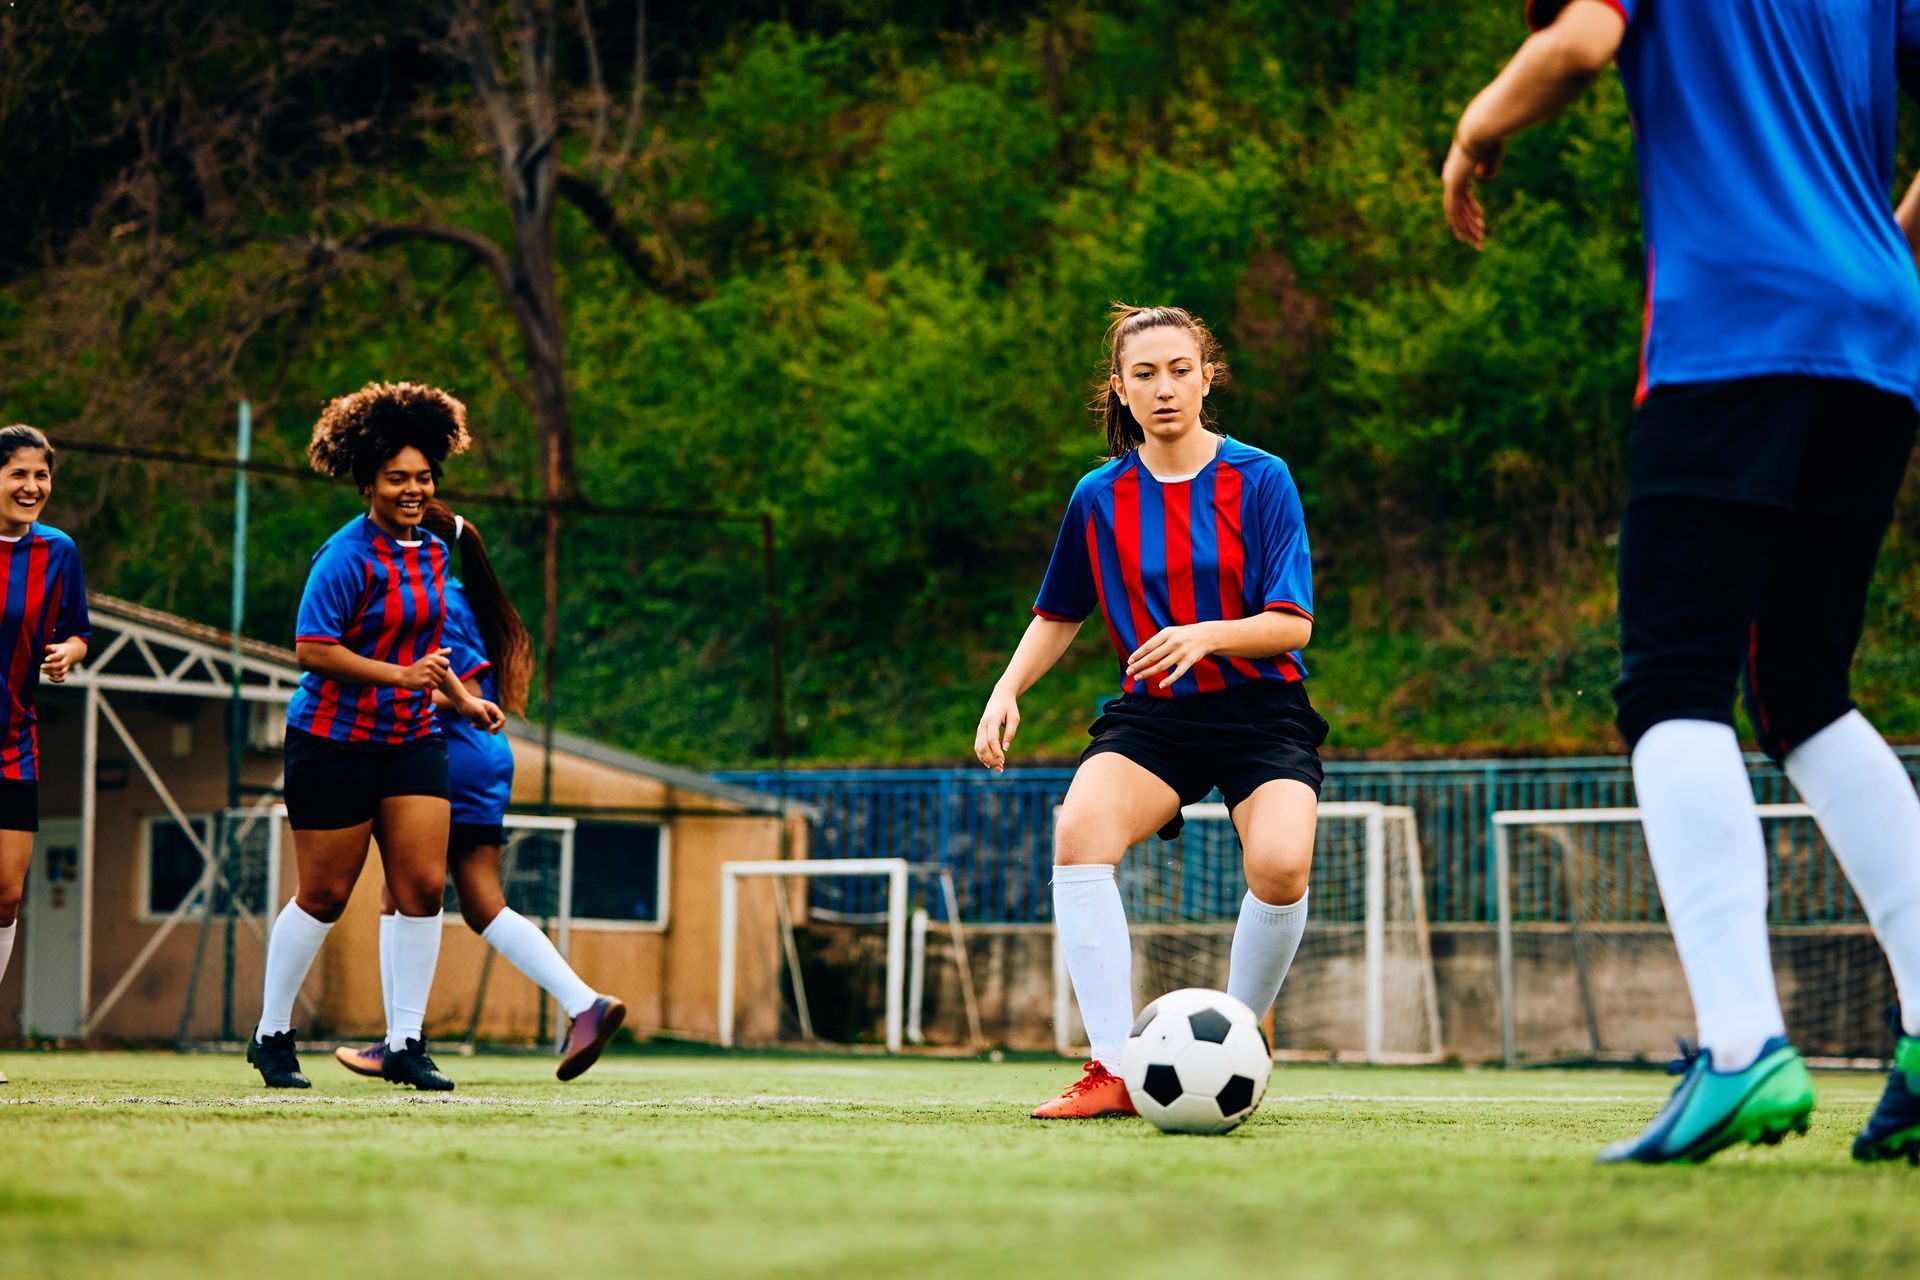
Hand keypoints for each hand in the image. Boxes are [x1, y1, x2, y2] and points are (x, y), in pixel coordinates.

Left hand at [40, 641, 77, 682]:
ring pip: (62, 672)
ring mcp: (66, 667)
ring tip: (42, 671)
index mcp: (63, 653)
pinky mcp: (65, 673)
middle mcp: (66, 661)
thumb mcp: (56, 646)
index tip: (45, 659)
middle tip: (41, 666)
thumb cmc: (59, 650)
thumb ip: (51, 647)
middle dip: (50, 666)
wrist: (71, 653)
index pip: (59, 655)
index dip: (53, 658)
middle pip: (60, 665)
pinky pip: (63, 678)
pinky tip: (49, 677)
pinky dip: (57, 680)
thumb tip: (49, 648)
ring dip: (52, 673)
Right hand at [396, 648, 453, 690]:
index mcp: (431, 657)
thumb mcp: (428, 658)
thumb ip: (440, 653)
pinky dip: (431, 686)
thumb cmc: (419, 667)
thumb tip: (450, 649)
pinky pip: (435, 686)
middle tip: (429, 674)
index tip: (436, 668)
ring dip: (434, 681)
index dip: (443, 667)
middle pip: (444, 673)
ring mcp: (427, 673)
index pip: (447, 663)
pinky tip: (424, 683)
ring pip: (440, 680)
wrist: (404, 676)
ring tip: (426, 678)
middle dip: (438, 676)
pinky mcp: (425, 681)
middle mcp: (430, 664)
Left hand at [461, 696, 505, 733]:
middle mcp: (492, 713)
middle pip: (499, 725)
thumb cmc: (470, 704)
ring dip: (482, 728)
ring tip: (473, 724)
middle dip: (494, 730)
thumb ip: (486, 721)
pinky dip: (478, 727)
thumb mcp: (479, 711)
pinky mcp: (481, 720)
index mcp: (494, 709)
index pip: (502, 719)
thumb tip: (490, 729)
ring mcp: (487, 717)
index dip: (498, 726)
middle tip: (488, 733)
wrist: (461, 702)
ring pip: (490, 728)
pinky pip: (483, 727)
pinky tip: (472, 723)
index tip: (490, 729)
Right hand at [974, 686, 1020, 772]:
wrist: (1000, 696)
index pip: (992, 739)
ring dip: (986, 759)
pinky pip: (977, 746)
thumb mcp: (1014, 718)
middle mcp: (983, 725)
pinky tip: (989, 764)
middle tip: (1002, 768)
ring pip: (978, 747)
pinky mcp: (979, 731)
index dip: (997, 751)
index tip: (1003, 760)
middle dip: (992, 758)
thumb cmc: (1009, 708)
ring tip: (997, 768)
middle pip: (983, 746)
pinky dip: (982, 756)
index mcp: (992, 720)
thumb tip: (1006, 748)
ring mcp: (979, 728)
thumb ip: (1010, 733)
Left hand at [1127, 624, 1215, 688]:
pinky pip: (1178, 673)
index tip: (1129, 662)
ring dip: (1149, 672)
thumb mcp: (1169, 633)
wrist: (1205, 635)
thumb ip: (1156, 642)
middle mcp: (1174, 642)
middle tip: (1129, 672)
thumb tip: (1139, 655)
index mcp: (1166, 633)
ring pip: (1162, 665)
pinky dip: (1169, 680)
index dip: (1138, 654)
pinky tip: (1161, 685)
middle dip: (1140, 665)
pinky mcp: (1189, 661)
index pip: (1148, 646)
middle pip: (1153, 656)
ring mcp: (1182, 652)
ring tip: (1138, 677)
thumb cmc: (1182, 635)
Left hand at [1442, 129, 1503, 248]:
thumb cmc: (1490, 137)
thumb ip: (1488, 164)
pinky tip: (1469, 234)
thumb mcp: (1493, 153)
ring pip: (1456, 213)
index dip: (1471, 210)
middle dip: (1468, 225)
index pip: (1462, 197)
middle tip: (1478, 239)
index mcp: (1459, 170)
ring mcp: (1451, 182)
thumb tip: (1483, 175)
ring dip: (1467, 229)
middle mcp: (1451, 177)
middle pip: (1457, 208)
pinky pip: (1455, 210)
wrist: (1481, 129)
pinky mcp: (1453, 185)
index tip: (1481, 220)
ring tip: (1478, 242)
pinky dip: (1463, 223)